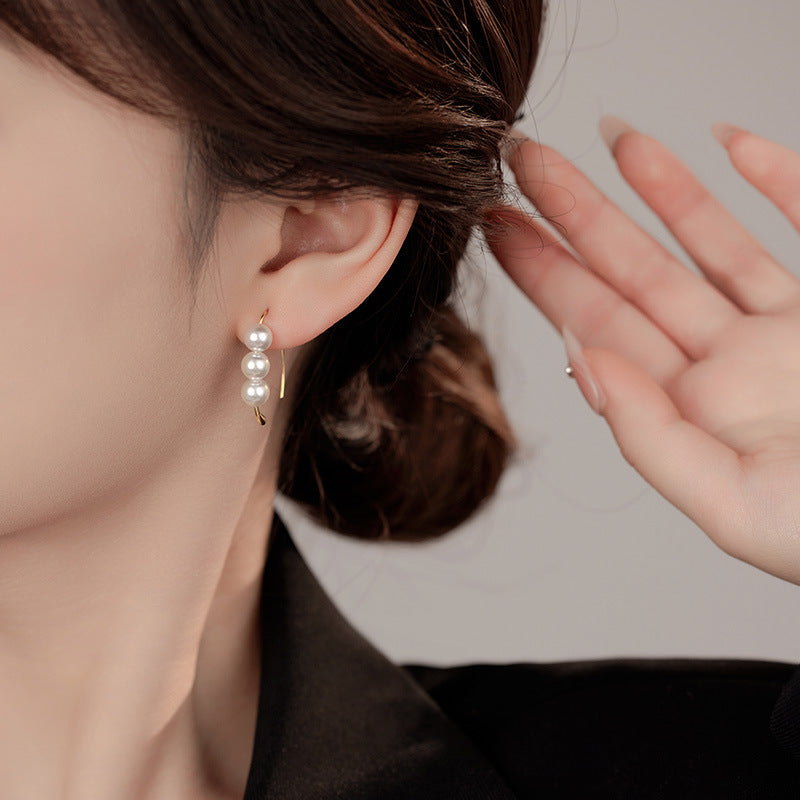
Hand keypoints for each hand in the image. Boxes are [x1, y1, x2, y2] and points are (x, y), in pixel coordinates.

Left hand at [489, 119, 799, 585]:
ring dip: (660, 188)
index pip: (599, 327)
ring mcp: (788, 330)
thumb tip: (584, 364)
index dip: (545, 273)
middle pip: (637, 274)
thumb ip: (652, 437)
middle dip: (577, 215)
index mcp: (693, 413)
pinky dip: (776, 177)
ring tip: (607, 136)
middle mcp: (731, 365)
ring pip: (710, 244)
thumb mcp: (737, 507)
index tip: (497, 225)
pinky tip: (727, 142)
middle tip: (521, 159)